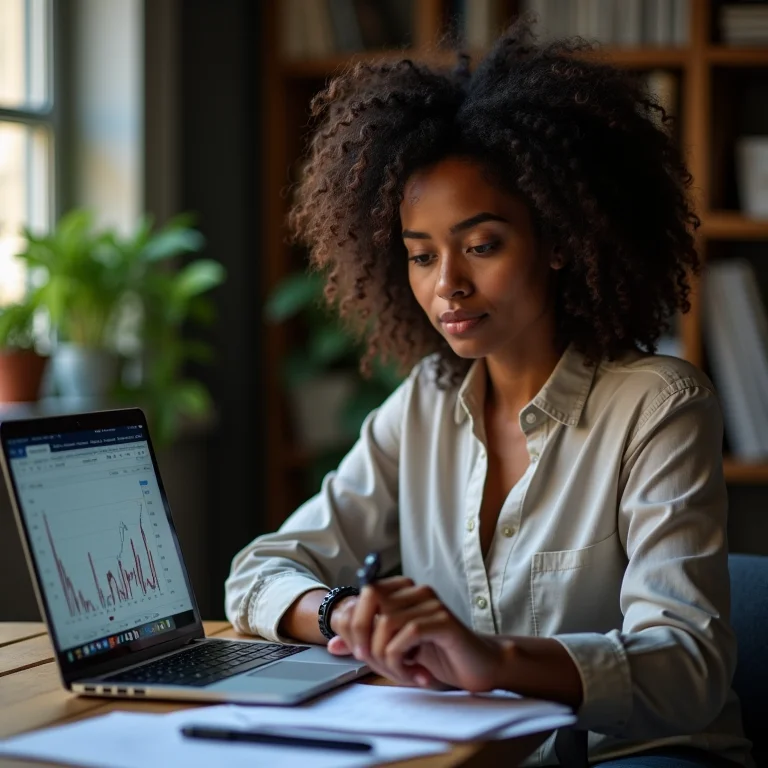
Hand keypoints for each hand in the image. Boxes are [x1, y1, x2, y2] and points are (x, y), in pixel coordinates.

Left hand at [326, 576, 506, 691]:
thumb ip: (364, 644)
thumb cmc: (437, 656)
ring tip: (400, 672)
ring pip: (385, 624)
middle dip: (364, 639)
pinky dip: (401, 660)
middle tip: (373, 663)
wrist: (479, 666)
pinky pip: (406, 636)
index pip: (363, 594)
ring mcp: (430, 603)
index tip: (360, 652)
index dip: (353, 625)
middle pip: (370, 603)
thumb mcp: (394, 651)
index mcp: (402, 591)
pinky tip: (415, 672)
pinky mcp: (443, 621)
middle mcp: (416, 591)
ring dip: (385, 657)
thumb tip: (332, 644)